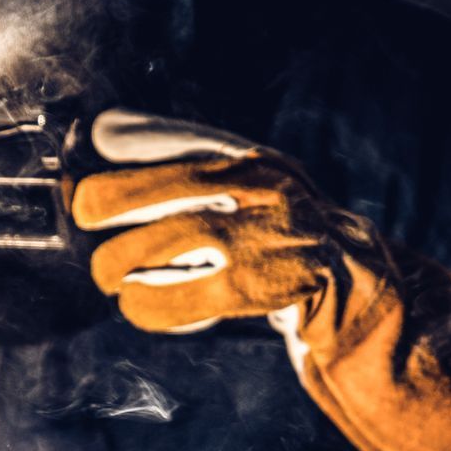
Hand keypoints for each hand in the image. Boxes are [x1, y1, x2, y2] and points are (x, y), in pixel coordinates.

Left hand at [69, 108, 450, 450]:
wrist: (366, 297)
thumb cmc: (289, 251)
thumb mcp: (257, 198)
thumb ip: (200, 179)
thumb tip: (113, 143)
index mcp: (254, 164)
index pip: (177, 145)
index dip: (121, 161)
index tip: (83, 183)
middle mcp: (265, 188)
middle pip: (168, 183)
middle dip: (112, 205)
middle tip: (87, 234)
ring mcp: (272, 234)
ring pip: (178, 235)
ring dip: (125, 260)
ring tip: (108, 279)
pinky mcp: (274, 284)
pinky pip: (197, 293)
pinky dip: (155, 304)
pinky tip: (135, 308)